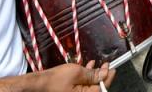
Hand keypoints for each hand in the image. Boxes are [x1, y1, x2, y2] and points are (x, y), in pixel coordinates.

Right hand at [0, 61, 114, 91]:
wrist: (39, 83)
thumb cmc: (55, 79)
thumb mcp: (76, 73)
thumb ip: (92, 74)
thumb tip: (104, 73)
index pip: (102, 88)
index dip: (108, 77)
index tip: (112, 68)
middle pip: (96, 87)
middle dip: (101, 75)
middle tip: (106, 64)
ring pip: (89, 85)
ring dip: (94, 74)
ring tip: (96, 63)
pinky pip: (82, 86)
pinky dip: (86, 76)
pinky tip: (87, 67)